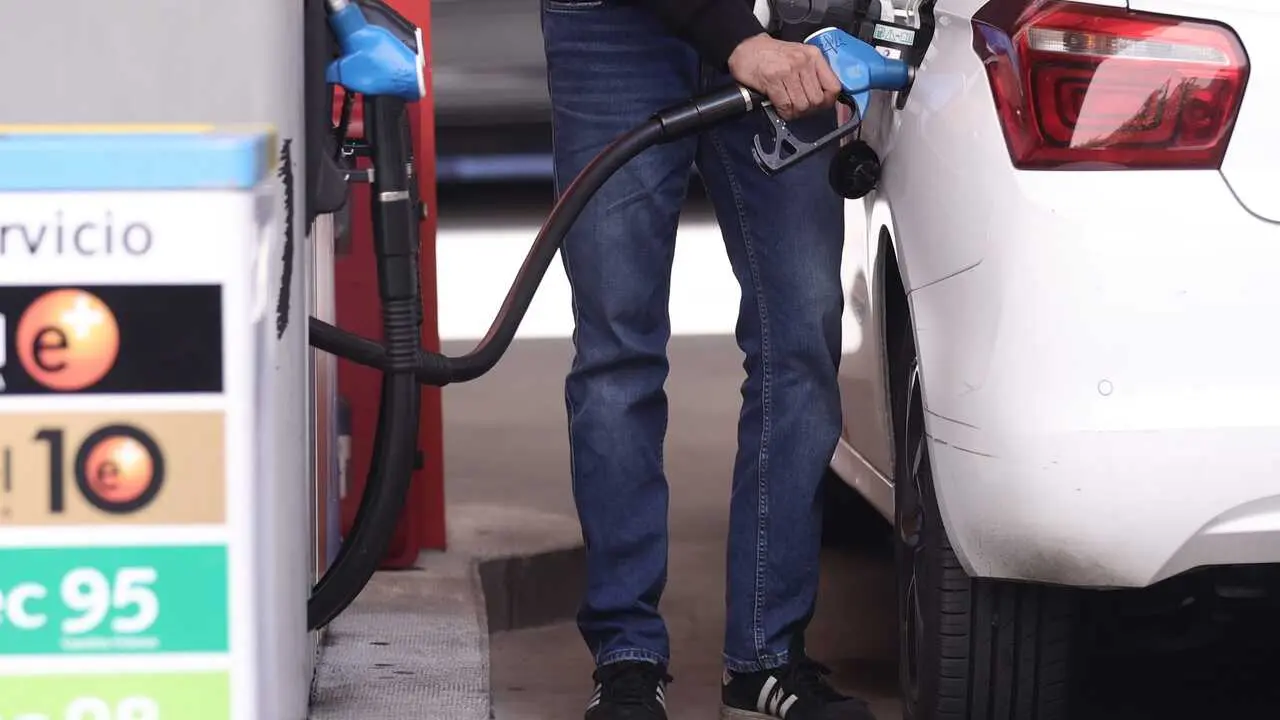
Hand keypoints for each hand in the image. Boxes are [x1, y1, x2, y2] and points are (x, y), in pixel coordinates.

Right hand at [727, 33, 842, 120]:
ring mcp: (788, 70)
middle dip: (809, 110)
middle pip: (817, 99)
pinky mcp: (772, 80)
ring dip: (795, 112)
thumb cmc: (771, 54)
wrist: (746, 48)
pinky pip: (786, 105)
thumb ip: (813, 72)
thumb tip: (823, 96)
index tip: (820, 104)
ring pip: (802, 105)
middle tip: (800, 108)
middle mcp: (803, 62)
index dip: (828, 101)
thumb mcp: (799, 55)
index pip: (833, 86)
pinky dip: (784, 112)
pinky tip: (780, 107)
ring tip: (789, 107)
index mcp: (813, 56)